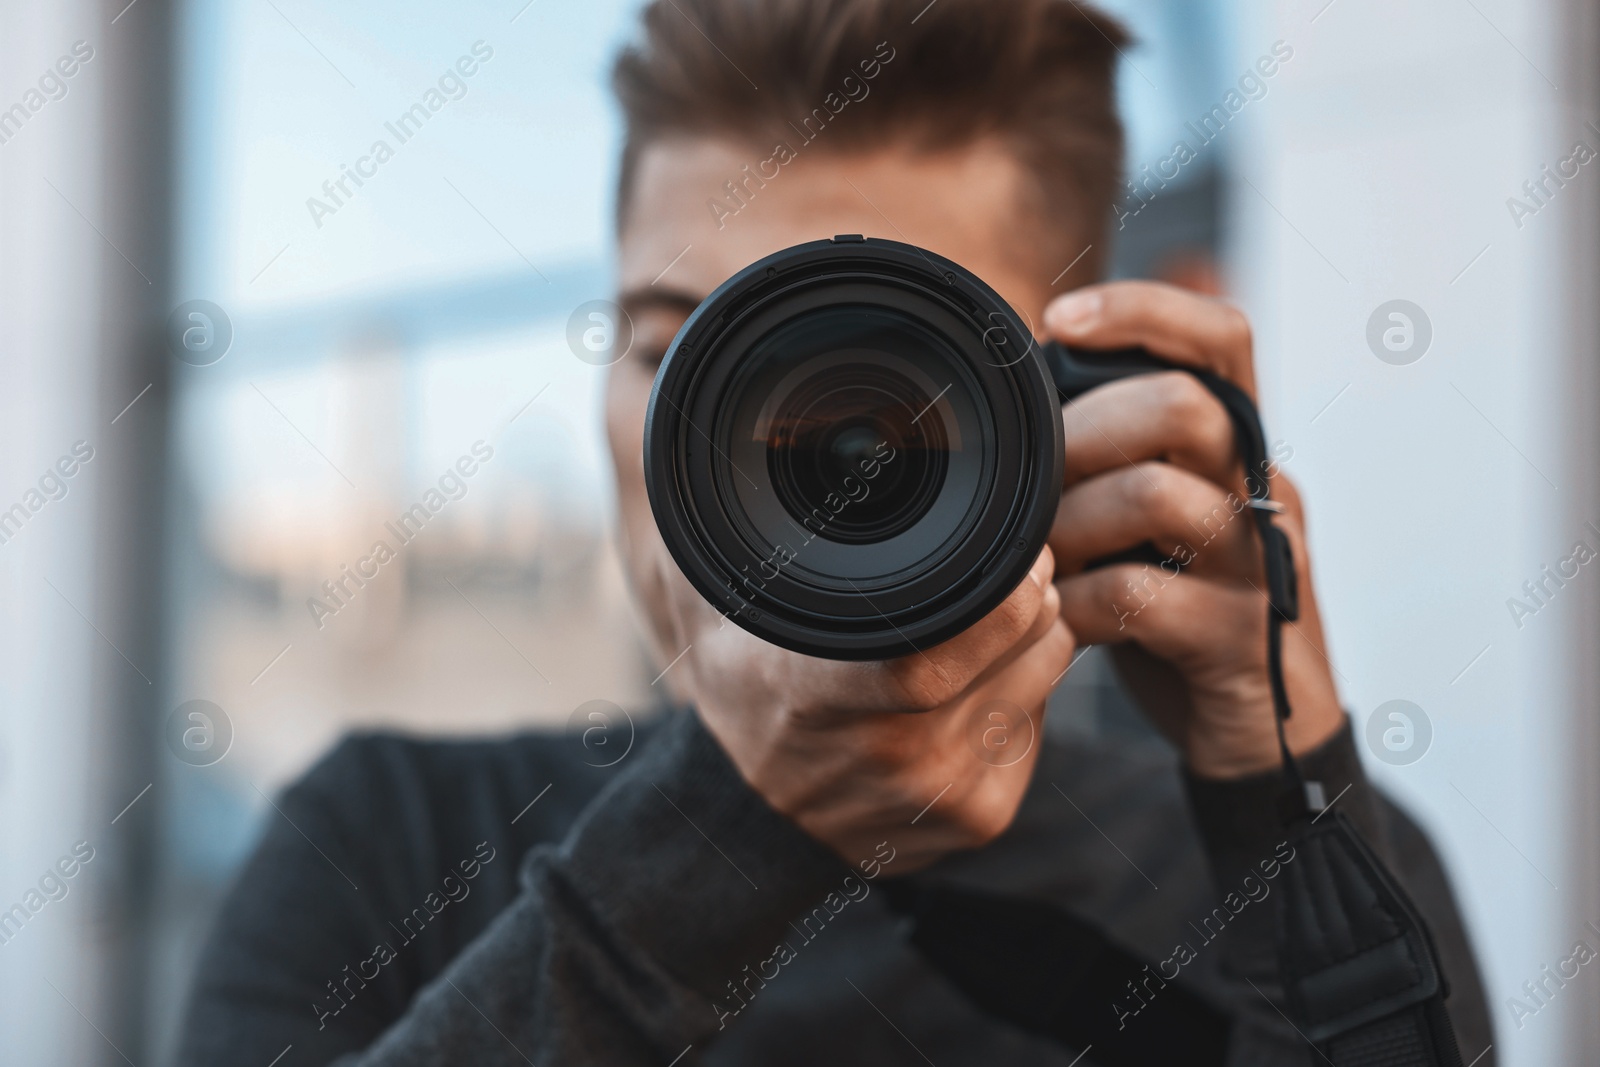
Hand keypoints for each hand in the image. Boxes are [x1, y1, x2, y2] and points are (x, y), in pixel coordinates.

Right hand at [636, 541, 1074, 871]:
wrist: (750, 815)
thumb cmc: (739, 683)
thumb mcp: (709, 598)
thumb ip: (716, 514)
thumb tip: (666, 395)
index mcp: (816, 696)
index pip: (931, 657)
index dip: (993, 593)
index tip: (1008, 545)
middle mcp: (885, 756)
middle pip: (1016, 647)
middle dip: (1028, 590)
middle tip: (1008, 560)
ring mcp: (938, 795)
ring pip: (1042, 676)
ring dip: (1032, 633)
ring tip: (982, 616)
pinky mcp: (980, 818)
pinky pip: (1040, 721)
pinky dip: (1025, 683)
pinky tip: (976, 677)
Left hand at [1041, 281, 1344, 778]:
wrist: (1257, 733)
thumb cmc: (1180, 609)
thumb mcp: (1149, 520)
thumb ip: (1114, 458)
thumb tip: (1016, 401)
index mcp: (1241, 446)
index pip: (1222, 334)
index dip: (1143, 309)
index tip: (1057, 319)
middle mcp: (1262, 490)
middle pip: (1182, 404)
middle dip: (1081, 434)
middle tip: (1030, 483)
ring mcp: (1259, 565)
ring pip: (1157, 495)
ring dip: (1069, 522)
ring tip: (1036, 557)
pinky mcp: (1237, 639)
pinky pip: (1138, 596)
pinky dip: (1075, 604)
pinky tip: (1058, 620)